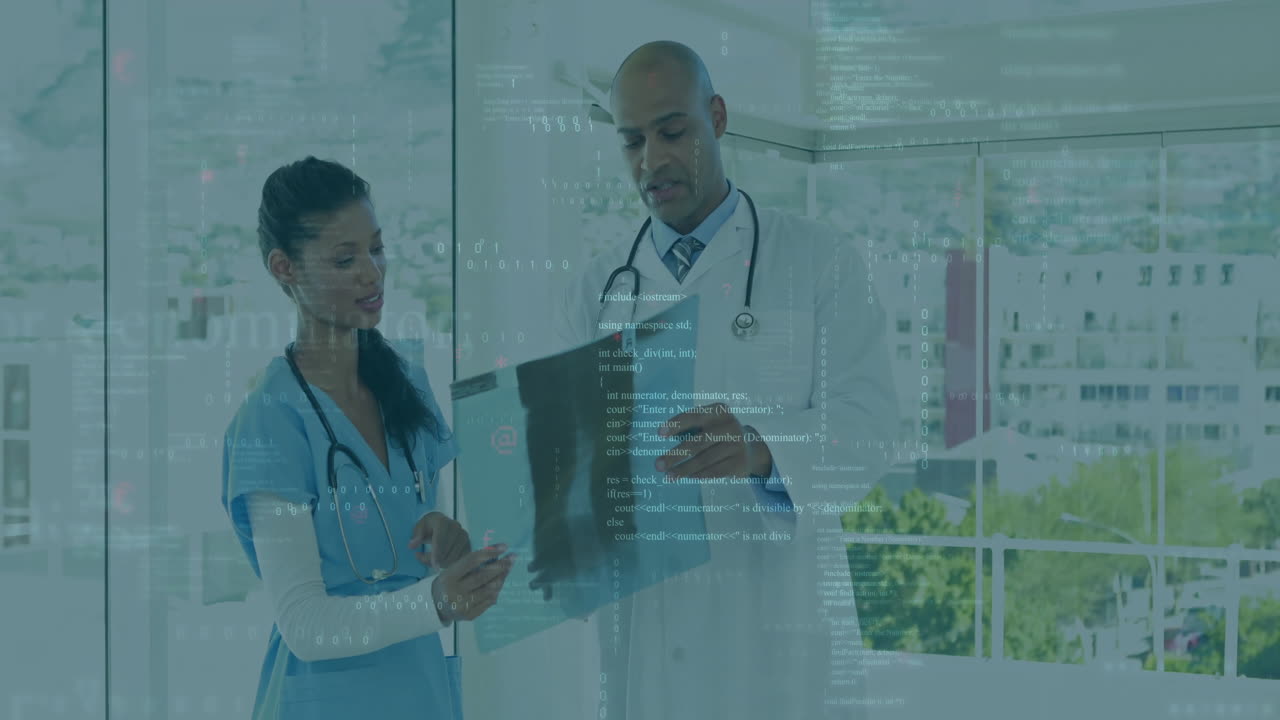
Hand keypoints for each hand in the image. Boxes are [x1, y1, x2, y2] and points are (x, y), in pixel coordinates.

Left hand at [407, 512, 471, 568]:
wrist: (443, 524)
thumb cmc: (430, 526)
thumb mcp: (419, 527)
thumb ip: (416, 535)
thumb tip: (412, 545)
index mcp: (443, 522)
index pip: (440, 540)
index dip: (437, 553)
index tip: (433, 565)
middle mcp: (457, 528)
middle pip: (447, 551)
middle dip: (434, 560)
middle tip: (421, 558)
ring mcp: (465, 537)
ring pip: (453, 558)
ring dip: (440, 563)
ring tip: (430, 559)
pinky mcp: (469, 546)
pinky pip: (460, 561)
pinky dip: (449, 565)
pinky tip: (441, 561)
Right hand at [431, 545, 515, 623]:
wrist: (436, 606)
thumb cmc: (448, 583)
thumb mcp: (453, 570)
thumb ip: (472, 563)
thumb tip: (497, 554)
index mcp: (448, 577)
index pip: (472, 561)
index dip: (489, 553)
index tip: (504, 547)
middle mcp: (454, 592)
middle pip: (483, 576)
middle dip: (500, 566)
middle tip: (512, 558)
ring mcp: (463, 605)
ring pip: (489, 589)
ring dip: (501, 578)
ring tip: (508, 569)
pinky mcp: (470, 615)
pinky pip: (488, 601)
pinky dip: (496, 591)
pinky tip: (499, 583)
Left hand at [655, 403, 771, 480]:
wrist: (750, 449)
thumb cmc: (719, 434)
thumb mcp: (709, 424)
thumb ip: (690, 427)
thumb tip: (663, 435)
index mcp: (720, 411)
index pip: (695, 416)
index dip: (676, 424)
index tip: (659, 434)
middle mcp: (730, 426)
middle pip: (698, 442)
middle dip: (675, 455)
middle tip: (658, 465)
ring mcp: (737, 445)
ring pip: (704, 460)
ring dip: (684, 469)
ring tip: (668, 476)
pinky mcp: (740, 463)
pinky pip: (714, 471)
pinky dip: (698, 475)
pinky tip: (686, 477)